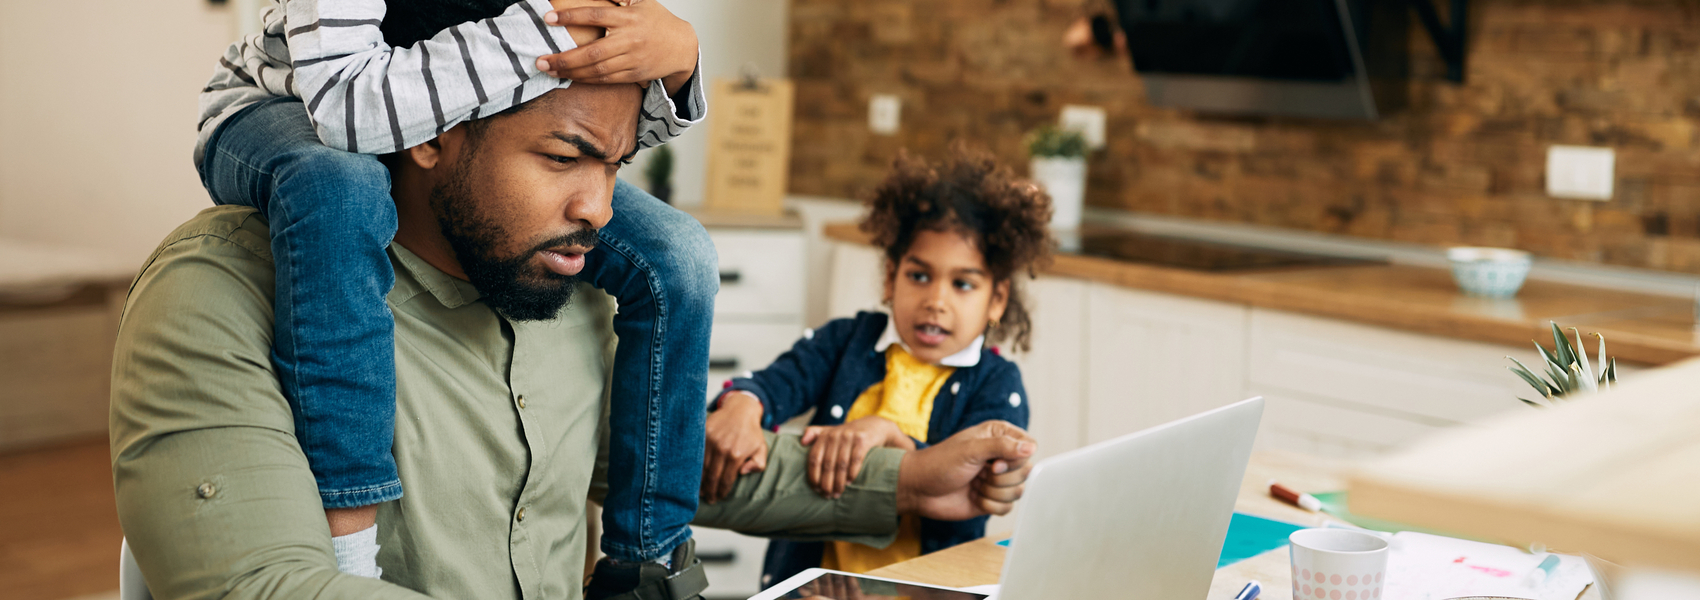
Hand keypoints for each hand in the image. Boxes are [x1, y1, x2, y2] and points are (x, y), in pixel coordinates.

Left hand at [539, 0, 699, 94]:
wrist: (682, 46)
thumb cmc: (657, 20)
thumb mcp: (641, 1)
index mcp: (628, 17)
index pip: (595, 15)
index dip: (571, 16)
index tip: (548, 18)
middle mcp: (630, 39)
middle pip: (593, 51)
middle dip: (564, 57)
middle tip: (540, 59)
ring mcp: (632, 59)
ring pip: (597, 69)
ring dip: (570, 71)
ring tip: (549, 70)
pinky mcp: (634, 74)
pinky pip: (606, 79)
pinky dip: (586, 79)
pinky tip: (569, 76)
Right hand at [702, 392, 767, 503]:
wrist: (741, 409)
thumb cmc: (751, 432)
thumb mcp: (761, 448)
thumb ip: (757, 464)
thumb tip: (742, 473)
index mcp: (736, 455)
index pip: (726, 479)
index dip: (721, 491)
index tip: (718, 498)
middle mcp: (722, 449)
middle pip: (712, 476)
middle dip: (710, 490)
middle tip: (708, 499)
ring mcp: (710, 441)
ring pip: (702, 467)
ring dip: (700, 481)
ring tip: (700, 491)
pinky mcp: (703, 433)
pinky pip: (696, 454)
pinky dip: (694, 466)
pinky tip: (693, 475)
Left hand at [801, 416, 910, 498]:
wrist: (874, 426)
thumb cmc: (849, 433)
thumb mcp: (831, 431)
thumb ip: (814, 433)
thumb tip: (801, 442)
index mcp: (824, 435)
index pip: (814, 458)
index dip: (814, 475)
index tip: (816, 489)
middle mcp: (835, 435)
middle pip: (827, 464)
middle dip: (826, 483)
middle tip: (827, 496)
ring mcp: (849, 436)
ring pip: (841, 464)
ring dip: (839, 482)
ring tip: (838, 493)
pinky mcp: (863, 440)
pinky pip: (856, 459)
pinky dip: (852, 472)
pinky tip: (850, 482)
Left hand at [894, 420, 1035, 521]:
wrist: (919, 490)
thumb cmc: (939, 463)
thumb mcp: (971, 450)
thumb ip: (1002, 447)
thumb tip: (1031, 448)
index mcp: (998, 436)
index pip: (1029, 447)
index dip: (1015, 459)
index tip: (993, 462)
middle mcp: (1001, 457)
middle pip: (1026, 471)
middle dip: (1001, 478)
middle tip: (979, 473)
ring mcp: (997, 479)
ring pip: (1018, 491)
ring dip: (993, 492)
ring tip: (974, 484)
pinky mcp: (993, 500)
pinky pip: (1007, 508)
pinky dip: (989, 505)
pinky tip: (973, 497)